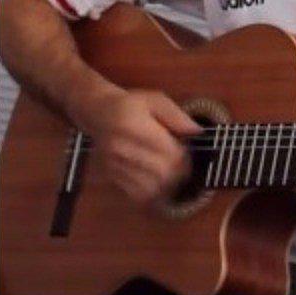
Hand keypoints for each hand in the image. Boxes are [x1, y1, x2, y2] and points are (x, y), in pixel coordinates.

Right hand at [81, 88, 200, 206]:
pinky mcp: (110, 176)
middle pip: (161, 173)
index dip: (184, 158)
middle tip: (183, 166)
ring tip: (170, 174)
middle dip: (178, 173)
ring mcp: (114, 165)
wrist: (98, 113)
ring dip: (166, 185)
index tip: (188, 154)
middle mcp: (121, 148)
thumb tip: (197, 132)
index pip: (168, 153)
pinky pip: (135, 194)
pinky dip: (151, 192)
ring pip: (150, 187)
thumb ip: (176, 116)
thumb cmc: (131, 105)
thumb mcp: (155, 100)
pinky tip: (155, 182)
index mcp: (134, 127)